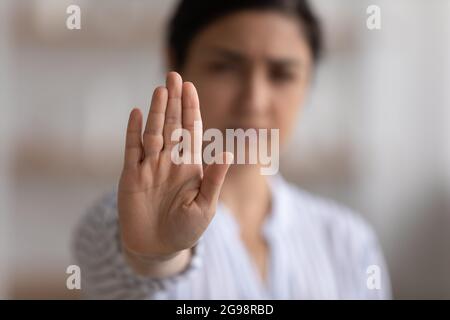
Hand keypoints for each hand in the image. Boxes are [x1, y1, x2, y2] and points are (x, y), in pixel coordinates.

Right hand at [118, 72, 231, 262]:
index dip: (191, 109)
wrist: (158, 248)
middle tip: (175, 75)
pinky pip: (132, 150)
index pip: (191, 131)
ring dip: (156, 111)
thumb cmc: (186, 230)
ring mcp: (149, 167)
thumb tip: (228, 151)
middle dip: (174, 101)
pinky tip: (137, 113)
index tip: (191, 88)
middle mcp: (170, 161)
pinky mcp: (131, 177)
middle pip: (172, 125)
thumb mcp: (205, 206)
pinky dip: (133, 132)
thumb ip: (214, 178)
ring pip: (153, 132)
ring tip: (160, 89)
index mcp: (189, 166)